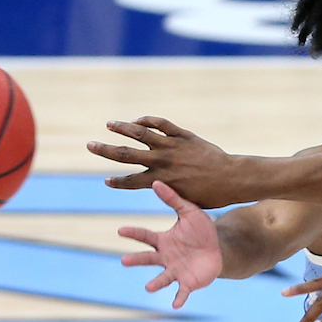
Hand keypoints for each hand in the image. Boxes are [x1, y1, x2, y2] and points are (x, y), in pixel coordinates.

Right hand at [87, 116, 232, 206]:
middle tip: (89, 144)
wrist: (232, 178)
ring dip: (122, 128)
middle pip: (126, 155)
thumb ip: (169, 195)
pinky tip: (137, 120)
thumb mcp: (186, 202)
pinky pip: (161, 124)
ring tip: (109, 124)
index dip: (117, 182)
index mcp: (160, 182)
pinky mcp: (183, 136)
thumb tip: (157, 193)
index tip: (107, 180)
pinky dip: (148, 120)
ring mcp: (172, 147)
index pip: (131, 181)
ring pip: (140, 134)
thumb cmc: (211, 195)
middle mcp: (162, 163)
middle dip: (105, 150)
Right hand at [118, 180, 223, 307]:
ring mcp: (175, 271)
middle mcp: (165, 258)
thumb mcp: (189, 212)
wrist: (219, 249)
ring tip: (148, 287)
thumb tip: (156, 182)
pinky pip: (181, 292)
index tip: (121, 230)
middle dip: (136, 260)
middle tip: (124, 261)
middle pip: (147, 259)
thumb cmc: (202, 231)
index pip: (145, 236)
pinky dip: (178, 298)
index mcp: (163, 241)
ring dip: (155, 283)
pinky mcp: (188, 282)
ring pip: (162, 278)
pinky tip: (175, 305)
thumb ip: (173, 199)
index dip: (133, 233)